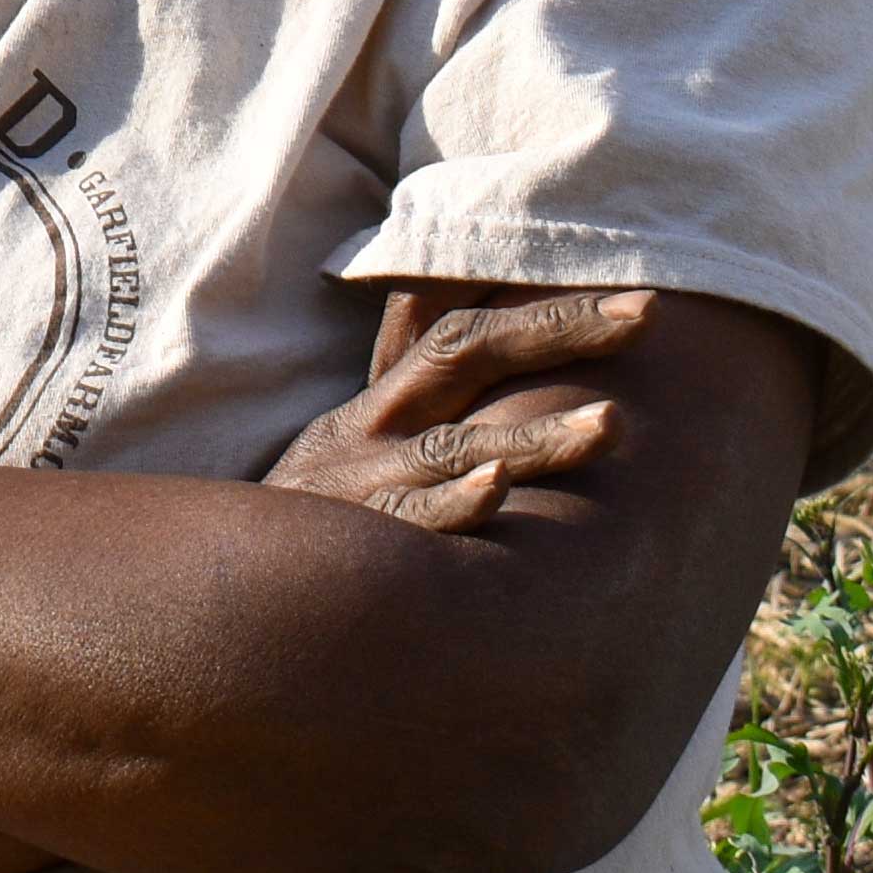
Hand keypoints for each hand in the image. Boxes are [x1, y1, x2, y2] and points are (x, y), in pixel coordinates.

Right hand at [262, 284, 650, 533]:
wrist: (228, 585)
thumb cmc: (316, 510)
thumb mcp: (350, 432)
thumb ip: (400, 364)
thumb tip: (436, 287)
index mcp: (384, 403)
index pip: (467, 330)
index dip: (547, 310)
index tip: (636, 299)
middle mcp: (377, 432)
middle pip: (467, 357)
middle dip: (557, 332)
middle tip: (643, 315)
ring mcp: (364, 487)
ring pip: (453, 448)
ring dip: (532, 436)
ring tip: (611, 425)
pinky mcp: (355, 548)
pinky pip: (409, 526)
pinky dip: (451, 506)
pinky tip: (495, 489)